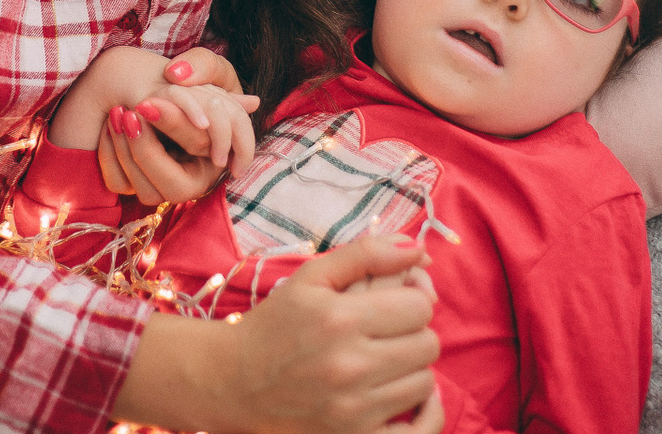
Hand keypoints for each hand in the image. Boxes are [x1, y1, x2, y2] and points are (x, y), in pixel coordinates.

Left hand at [98, 83, 257, 205]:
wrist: (141, 82)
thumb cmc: (188, 78)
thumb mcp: (209, 69)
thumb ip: (211, 72)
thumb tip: (250, 102)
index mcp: (219, 157)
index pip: (203, 157)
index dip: (179, 130)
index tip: (147, 102)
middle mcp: (194, 180)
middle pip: (175, 190)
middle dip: (148, 152)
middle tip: (129, 113)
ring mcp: (163, 186)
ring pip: (145, 192)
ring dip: (125, 154)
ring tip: (117, 113)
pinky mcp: (135, 185)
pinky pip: (119, 185)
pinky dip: (109, 157)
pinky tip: (109, 126)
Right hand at [113, 232, 439, 433]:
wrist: (234, 382)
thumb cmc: (276, 324)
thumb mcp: (312, 277)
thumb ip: (366, 253)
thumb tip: (420, 246)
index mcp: (341, 318)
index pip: (420, 306)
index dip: (411, 300)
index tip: (392, 305)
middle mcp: (350, 365)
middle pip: (428, 344)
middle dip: (413, 333)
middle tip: (387, 333)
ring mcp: (353, 409)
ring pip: (425, 383)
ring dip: (411, 370)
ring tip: (384, 362)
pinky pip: (418, 430)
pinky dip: (424, 414)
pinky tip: (410, 400)